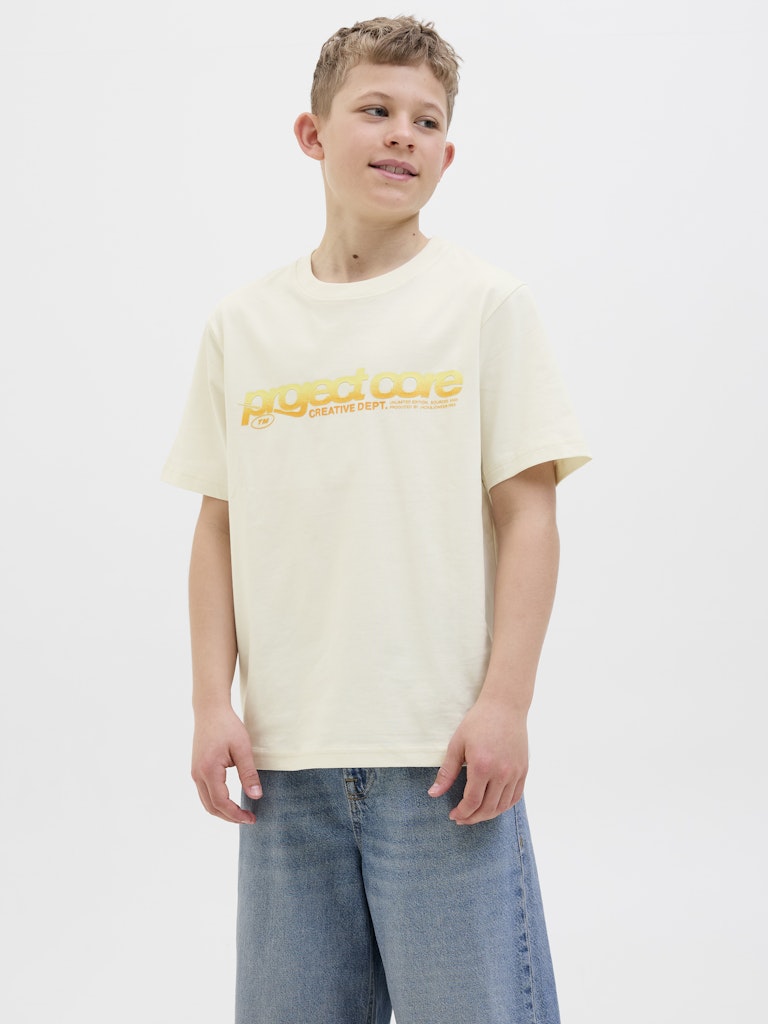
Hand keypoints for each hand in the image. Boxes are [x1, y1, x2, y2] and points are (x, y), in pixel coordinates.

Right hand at [191, 706, 261, 823]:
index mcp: (209, 770)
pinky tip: (230, 800)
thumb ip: (248, 774)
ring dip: (222, 811)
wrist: (210, 710)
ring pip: (206, 802)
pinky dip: (216, 802)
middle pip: (211, 807)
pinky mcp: (196, 769)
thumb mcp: (243, 748)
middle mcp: (197, 774)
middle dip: (229, 817)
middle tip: (248, 819)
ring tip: (241, 813)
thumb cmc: (228, 726)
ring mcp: (195, 772)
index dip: (236, 815)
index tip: (252, 819)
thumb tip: (256, 797)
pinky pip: (204, 793)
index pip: (221, 802)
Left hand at [428, 696, 527, 824]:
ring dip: (488, 815)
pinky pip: (515, 797)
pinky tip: (493, 806)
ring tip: (475, 814)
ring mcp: (515, 772)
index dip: (462, 813)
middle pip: (488, 808)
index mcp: (482, 766)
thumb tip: (433, 794)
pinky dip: (504, 806)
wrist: (505, 706)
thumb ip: (447, 772)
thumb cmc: (478, 722)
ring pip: (502, 806)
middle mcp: (501, 773)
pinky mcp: (523, 770)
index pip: (472, 802)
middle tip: (461, 818)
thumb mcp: (457, 744)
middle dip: (473, 818)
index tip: (454, 815)